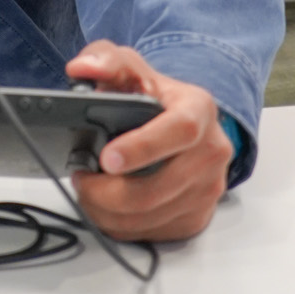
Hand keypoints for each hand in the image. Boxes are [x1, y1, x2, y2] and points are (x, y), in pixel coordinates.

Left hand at [66, 40, 233, 242]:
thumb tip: (82, 69)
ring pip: (154, 216)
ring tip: (88, 191)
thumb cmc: (154, 96)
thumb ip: (105, 60)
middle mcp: (213, 151)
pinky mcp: (199, 215)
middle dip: (110, 191)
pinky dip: (123, 225)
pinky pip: (156, 232)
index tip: (107, 158)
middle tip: (82, 179)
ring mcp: (209, 188)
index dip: (142, 147)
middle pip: (160, 187)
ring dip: (110, 211)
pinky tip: (106, 208)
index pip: (178, 130)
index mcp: (199, 109)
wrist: (184, 122)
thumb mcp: (130, 66)